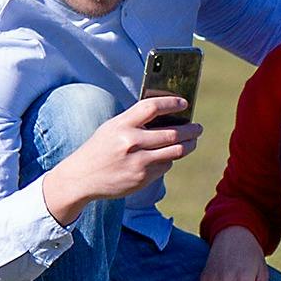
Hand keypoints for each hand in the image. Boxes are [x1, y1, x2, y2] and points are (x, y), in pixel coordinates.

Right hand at [41, 96, 201, 224]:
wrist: (81, 178)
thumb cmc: (99, 149)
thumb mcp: (111, 128)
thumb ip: (135, 121)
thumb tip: (168, 115)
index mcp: (122, 124)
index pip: (152, 107)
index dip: (171, 103)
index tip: (185, 102)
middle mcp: (131, 142)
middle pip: (173, 132)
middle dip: (191, 130)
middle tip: (198, 128)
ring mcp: (138, 162)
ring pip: (176, 151)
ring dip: (189, 145)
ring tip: (193, 141)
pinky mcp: (143, 178)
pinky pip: (166, 166)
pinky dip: (170, 160)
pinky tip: (168, 157)